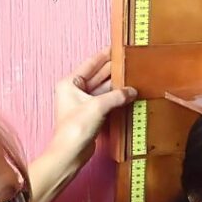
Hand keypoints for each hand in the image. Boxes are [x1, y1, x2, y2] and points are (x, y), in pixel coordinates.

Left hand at [28, 51, 137, 201]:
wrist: (70, 153)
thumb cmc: (76, 128)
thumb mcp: (98, 106)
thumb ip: (117, 96)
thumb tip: (132, 91)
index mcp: (70, 82)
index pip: (90, 63)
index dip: (104, 55)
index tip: (116, 47)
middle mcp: (74, 90)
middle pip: (97, 75)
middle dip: (113, 70)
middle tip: (129, 61)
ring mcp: (82, 103)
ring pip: (102, 89)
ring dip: (116, 85)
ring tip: (132, 76)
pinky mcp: (90, 114)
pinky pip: (104, 101)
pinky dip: (115, 97)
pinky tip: (127, 93)